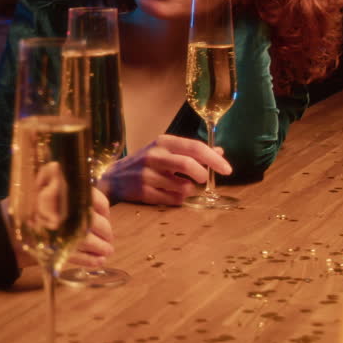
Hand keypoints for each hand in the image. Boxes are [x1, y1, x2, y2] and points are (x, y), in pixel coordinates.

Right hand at [1, 187, 113, 268]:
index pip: (92, 198)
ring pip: (87, 240)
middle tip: (109, 240)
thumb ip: (71, 196)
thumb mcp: (48, 190)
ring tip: (106, 253)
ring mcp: (55, 229)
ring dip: (101, 248)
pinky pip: (76, 256)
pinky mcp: (52, 249)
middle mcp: (59, 208)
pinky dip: (89, 260)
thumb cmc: (32, 209)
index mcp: (61, 190)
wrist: (5, 228)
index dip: (103, 210)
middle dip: (105, 233)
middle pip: (92, 222)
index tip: (105, 216)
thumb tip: (100, 212)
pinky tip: (97, 261)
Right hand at [103, 134, 231, 204]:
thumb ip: (192, 151)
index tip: (227, 169)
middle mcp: (155, 156)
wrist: (115, 177)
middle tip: (203, 179)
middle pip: (189, 165)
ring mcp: (148, 174)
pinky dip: (178, 199)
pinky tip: (169, 194)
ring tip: (179, 186)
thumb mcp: (167, 150)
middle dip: (202, 175)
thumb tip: (220, 151)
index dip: (214, 159)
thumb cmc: (146, 163)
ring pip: (183, 187)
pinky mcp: (144, 192)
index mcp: (163, 142)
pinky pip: (173, 200)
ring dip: (188, 190)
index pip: (195, 147)